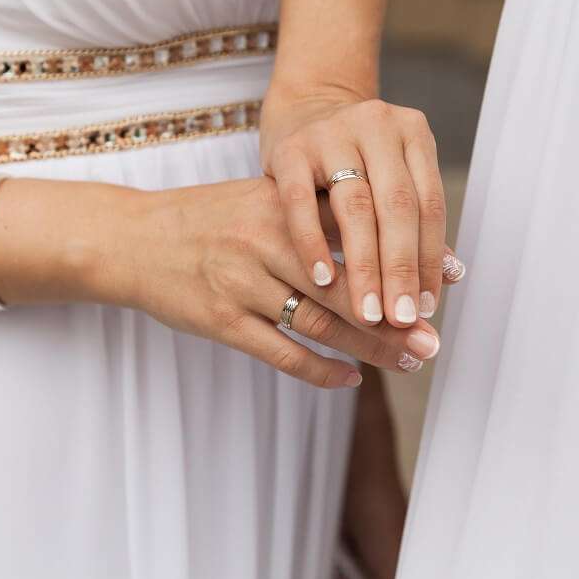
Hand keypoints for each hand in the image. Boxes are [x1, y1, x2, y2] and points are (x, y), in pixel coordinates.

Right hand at [89, 177, 441, 387]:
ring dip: (369, 348)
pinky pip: (280, 352)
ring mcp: (241, 283)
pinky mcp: (220, 320)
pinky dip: (319, 370)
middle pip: (346, 286)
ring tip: (409, 362)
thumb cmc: (204, 219)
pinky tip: (350, 380)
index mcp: (283, 205)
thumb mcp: (258, 199)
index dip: (404, 258)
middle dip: (395, 317)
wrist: (131, 239)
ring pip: (319, 323)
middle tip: (435, 339)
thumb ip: (312, 214)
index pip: (358, 233)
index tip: (447, 279)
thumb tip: (380, 234)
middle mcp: (266, 241)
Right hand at [260, 85, 464, 329]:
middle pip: (398, 207)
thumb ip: (416, 224)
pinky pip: (301, 203)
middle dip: (401, 270)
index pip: (430, 204)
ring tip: (368, 314)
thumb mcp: (388, 178)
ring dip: (364, 267)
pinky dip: (314, 244)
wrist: (301, 111)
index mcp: (413, 131)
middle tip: (400, 320)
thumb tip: (452, 277)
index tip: (424, 308)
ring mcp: (330, 133)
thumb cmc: (352, 160)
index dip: (431, 260)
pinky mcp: (289, 149)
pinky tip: (323, 281)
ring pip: (355, 207)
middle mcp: (376, 124)